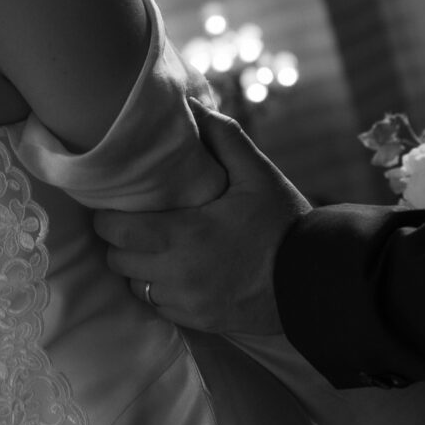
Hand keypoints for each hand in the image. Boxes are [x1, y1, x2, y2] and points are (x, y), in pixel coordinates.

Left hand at [94, 103, 310, 338]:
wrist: (315, 279)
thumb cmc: (284, 222)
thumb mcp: (257, 174)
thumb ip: (222, 136)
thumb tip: (191, 103)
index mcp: (185, 234)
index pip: (116, 230)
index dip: (109, 215)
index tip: (117, 202)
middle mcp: (178, 273)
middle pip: (117, 260)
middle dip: (120, 240)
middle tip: (134, 221)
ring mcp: (186, 302)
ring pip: (134, 286)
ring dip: (137, 267)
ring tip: (154, 246)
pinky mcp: (198, 321)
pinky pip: (158, 306)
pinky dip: (158, 289)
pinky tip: (175, 271)